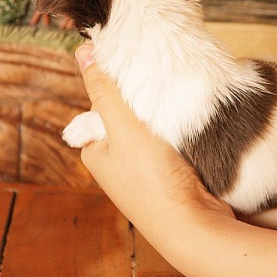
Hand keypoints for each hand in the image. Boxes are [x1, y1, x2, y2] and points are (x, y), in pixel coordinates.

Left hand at [74, 44, 232, 231]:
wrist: (192, 225)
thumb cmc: (152, 181)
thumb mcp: (124, 128)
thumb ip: (105, 90)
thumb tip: (83, 51)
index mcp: (96, 151)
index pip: (102, 104)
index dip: (119, 86)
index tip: (138, 73)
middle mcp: (115, 163)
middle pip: (127, 116)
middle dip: (143, 103)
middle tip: (162, 91)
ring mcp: (141, 171)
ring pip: (150, 129)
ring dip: (163, 118)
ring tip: (176, 109)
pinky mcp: (167, 176)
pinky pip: (168, 143)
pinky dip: (176, 134)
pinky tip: (187, 130)